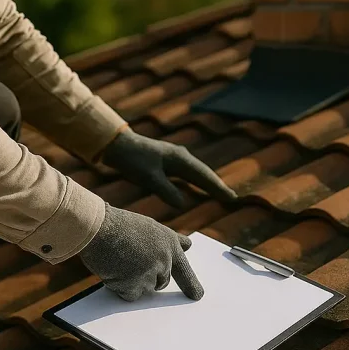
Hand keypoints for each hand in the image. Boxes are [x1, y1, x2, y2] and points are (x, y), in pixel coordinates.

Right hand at [79, 204, 203, 301]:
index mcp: (169, 243)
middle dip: (148, 277)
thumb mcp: (149, 227)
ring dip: (132, 281)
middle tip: (130, 263)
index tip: (197, 295)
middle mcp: (165, 258)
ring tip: (119, 260)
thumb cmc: (118, 225)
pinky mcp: (136, 284)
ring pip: (145, 289)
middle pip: (161, 282)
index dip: (191, 284)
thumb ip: (167, 241)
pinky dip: (120, 287)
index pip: (184, 268)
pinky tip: (113, 269)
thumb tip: (187, 246)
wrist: (98, 226)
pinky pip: (130, 295)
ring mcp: (151, 272)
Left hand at [100, 129, 236, 207]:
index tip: (232, 198)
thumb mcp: (148, 177)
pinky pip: (186, 174)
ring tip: (220, 194)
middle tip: (232, 199)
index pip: (204, 176)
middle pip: (203, 174)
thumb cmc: (132, 159)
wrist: (116, 144)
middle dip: (217, 186)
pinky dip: (195, 182)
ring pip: (196, 173)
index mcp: (179, 159)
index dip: (218, 188)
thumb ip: (165, 190)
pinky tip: (196, 188)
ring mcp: (173, 158)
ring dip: (207, 184)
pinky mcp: (165, 162)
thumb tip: (183, 204)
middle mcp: (180, 157)